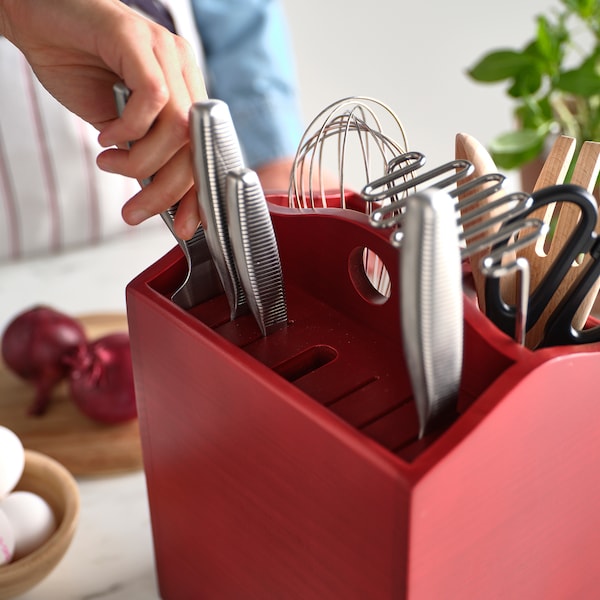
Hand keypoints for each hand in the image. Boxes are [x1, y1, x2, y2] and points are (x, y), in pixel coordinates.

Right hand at [0, 0, 206, 238]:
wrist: (34, 20)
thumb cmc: (76, 68)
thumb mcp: (119, 126)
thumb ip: (145, 154)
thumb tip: (162, 196)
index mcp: (185, 91)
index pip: (206, 150)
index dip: (200, 193)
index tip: (187, 226)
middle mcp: (182, 70)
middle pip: (197, 146)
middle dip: (168, 190)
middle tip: (135, 212)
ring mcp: (164, 51)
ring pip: (179, 128)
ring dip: (143, 162)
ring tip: (111, 164)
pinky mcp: (137, 39)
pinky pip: (154, 98)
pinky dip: (130, 128)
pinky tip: (107, 135)